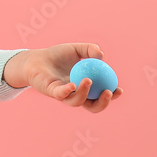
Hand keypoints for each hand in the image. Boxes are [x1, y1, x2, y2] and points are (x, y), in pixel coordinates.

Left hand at [6, 43, 122, 113]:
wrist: (36, 58)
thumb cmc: (57, 55)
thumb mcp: (76, 49)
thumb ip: (89, 50)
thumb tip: (101, 55)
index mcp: (85, 87)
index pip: (101, 95)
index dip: (112, 96)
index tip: (119, 89)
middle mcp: (76, 94)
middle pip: (93, 106)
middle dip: (103, 103)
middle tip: (108, 92)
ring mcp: (64, 95)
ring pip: (77, 102)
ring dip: (85, 94)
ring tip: (89, 80)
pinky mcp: (51, 92)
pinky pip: (61, 94)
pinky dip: (68, 91)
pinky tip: (73, 84)